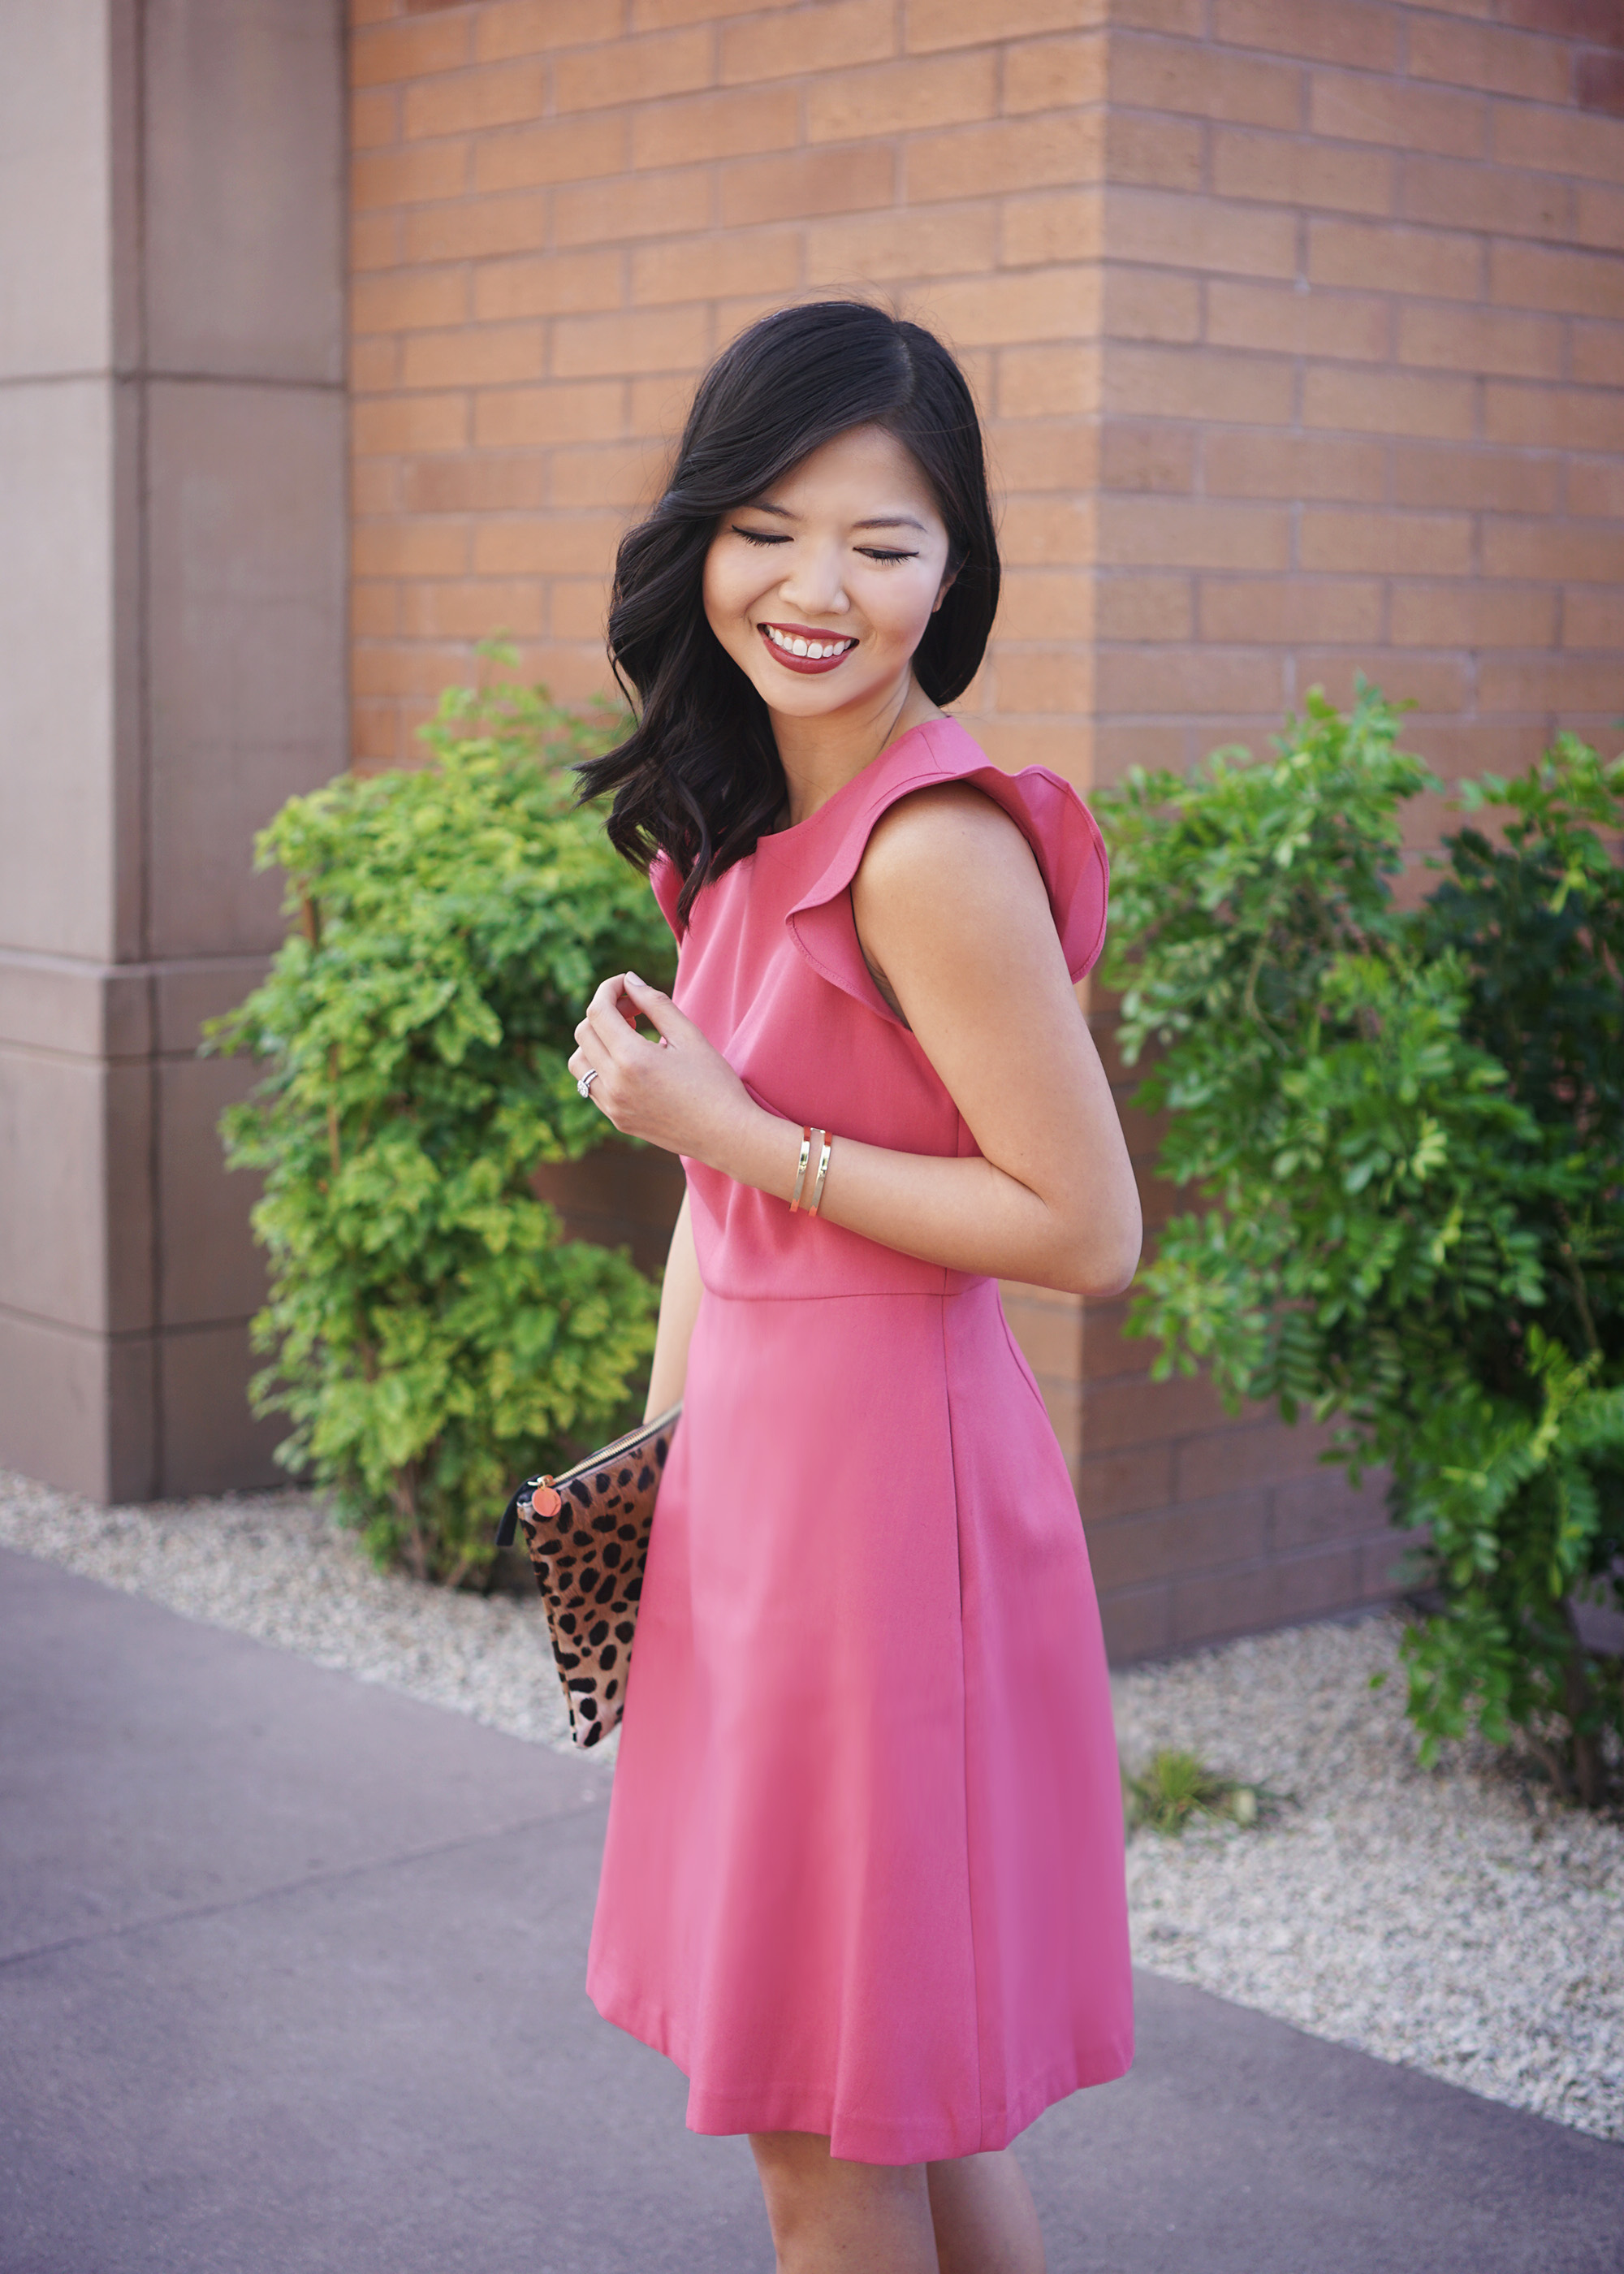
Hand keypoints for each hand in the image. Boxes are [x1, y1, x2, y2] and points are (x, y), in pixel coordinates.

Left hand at [567, 972, 758, 1166]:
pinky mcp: (617, 1121)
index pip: (598, 1012)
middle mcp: (614, 1084)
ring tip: (628, 1037)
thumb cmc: (715, 1083)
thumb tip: (630, 980)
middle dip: (603, 1012)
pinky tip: (632, 1064)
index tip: (626, 984)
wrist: (726, 1135)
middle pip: (583, 1033)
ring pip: (579, 1063)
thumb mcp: (689, 1036)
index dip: (608, 989)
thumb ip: (655, 1003)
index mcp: (632, 1059)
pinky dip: (601, 1067)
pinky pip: (592, 1087)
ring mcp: (612, 1106)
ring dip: (595, 1042)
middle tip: (634, 1010)